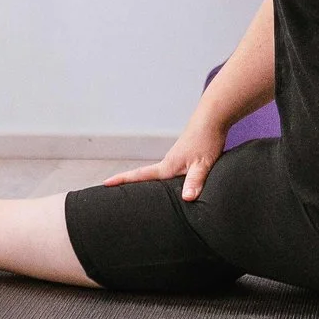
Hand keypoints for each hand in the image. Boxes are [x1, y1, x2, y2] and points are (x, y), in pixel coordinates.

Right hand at [101, 119, 227, 200]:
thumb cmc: (206, 139)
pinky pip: (171, 174)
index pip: (140, 175)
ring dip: (147, 184)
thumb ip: (195, 181)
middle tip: (112, 195)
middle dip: (129, 185)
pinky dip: (164, 182)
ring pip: (159, 177)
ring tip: (136, 196)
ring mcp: (175, 160)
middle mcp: (168, 163)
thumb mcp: (202, 164)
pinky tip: (168, 189)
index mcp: (167, 166)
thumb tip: (186, 198)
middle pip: (145, 177)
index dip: (122, 180)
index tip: (105, 183)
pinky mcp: (184, 159)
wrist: (212, 119)